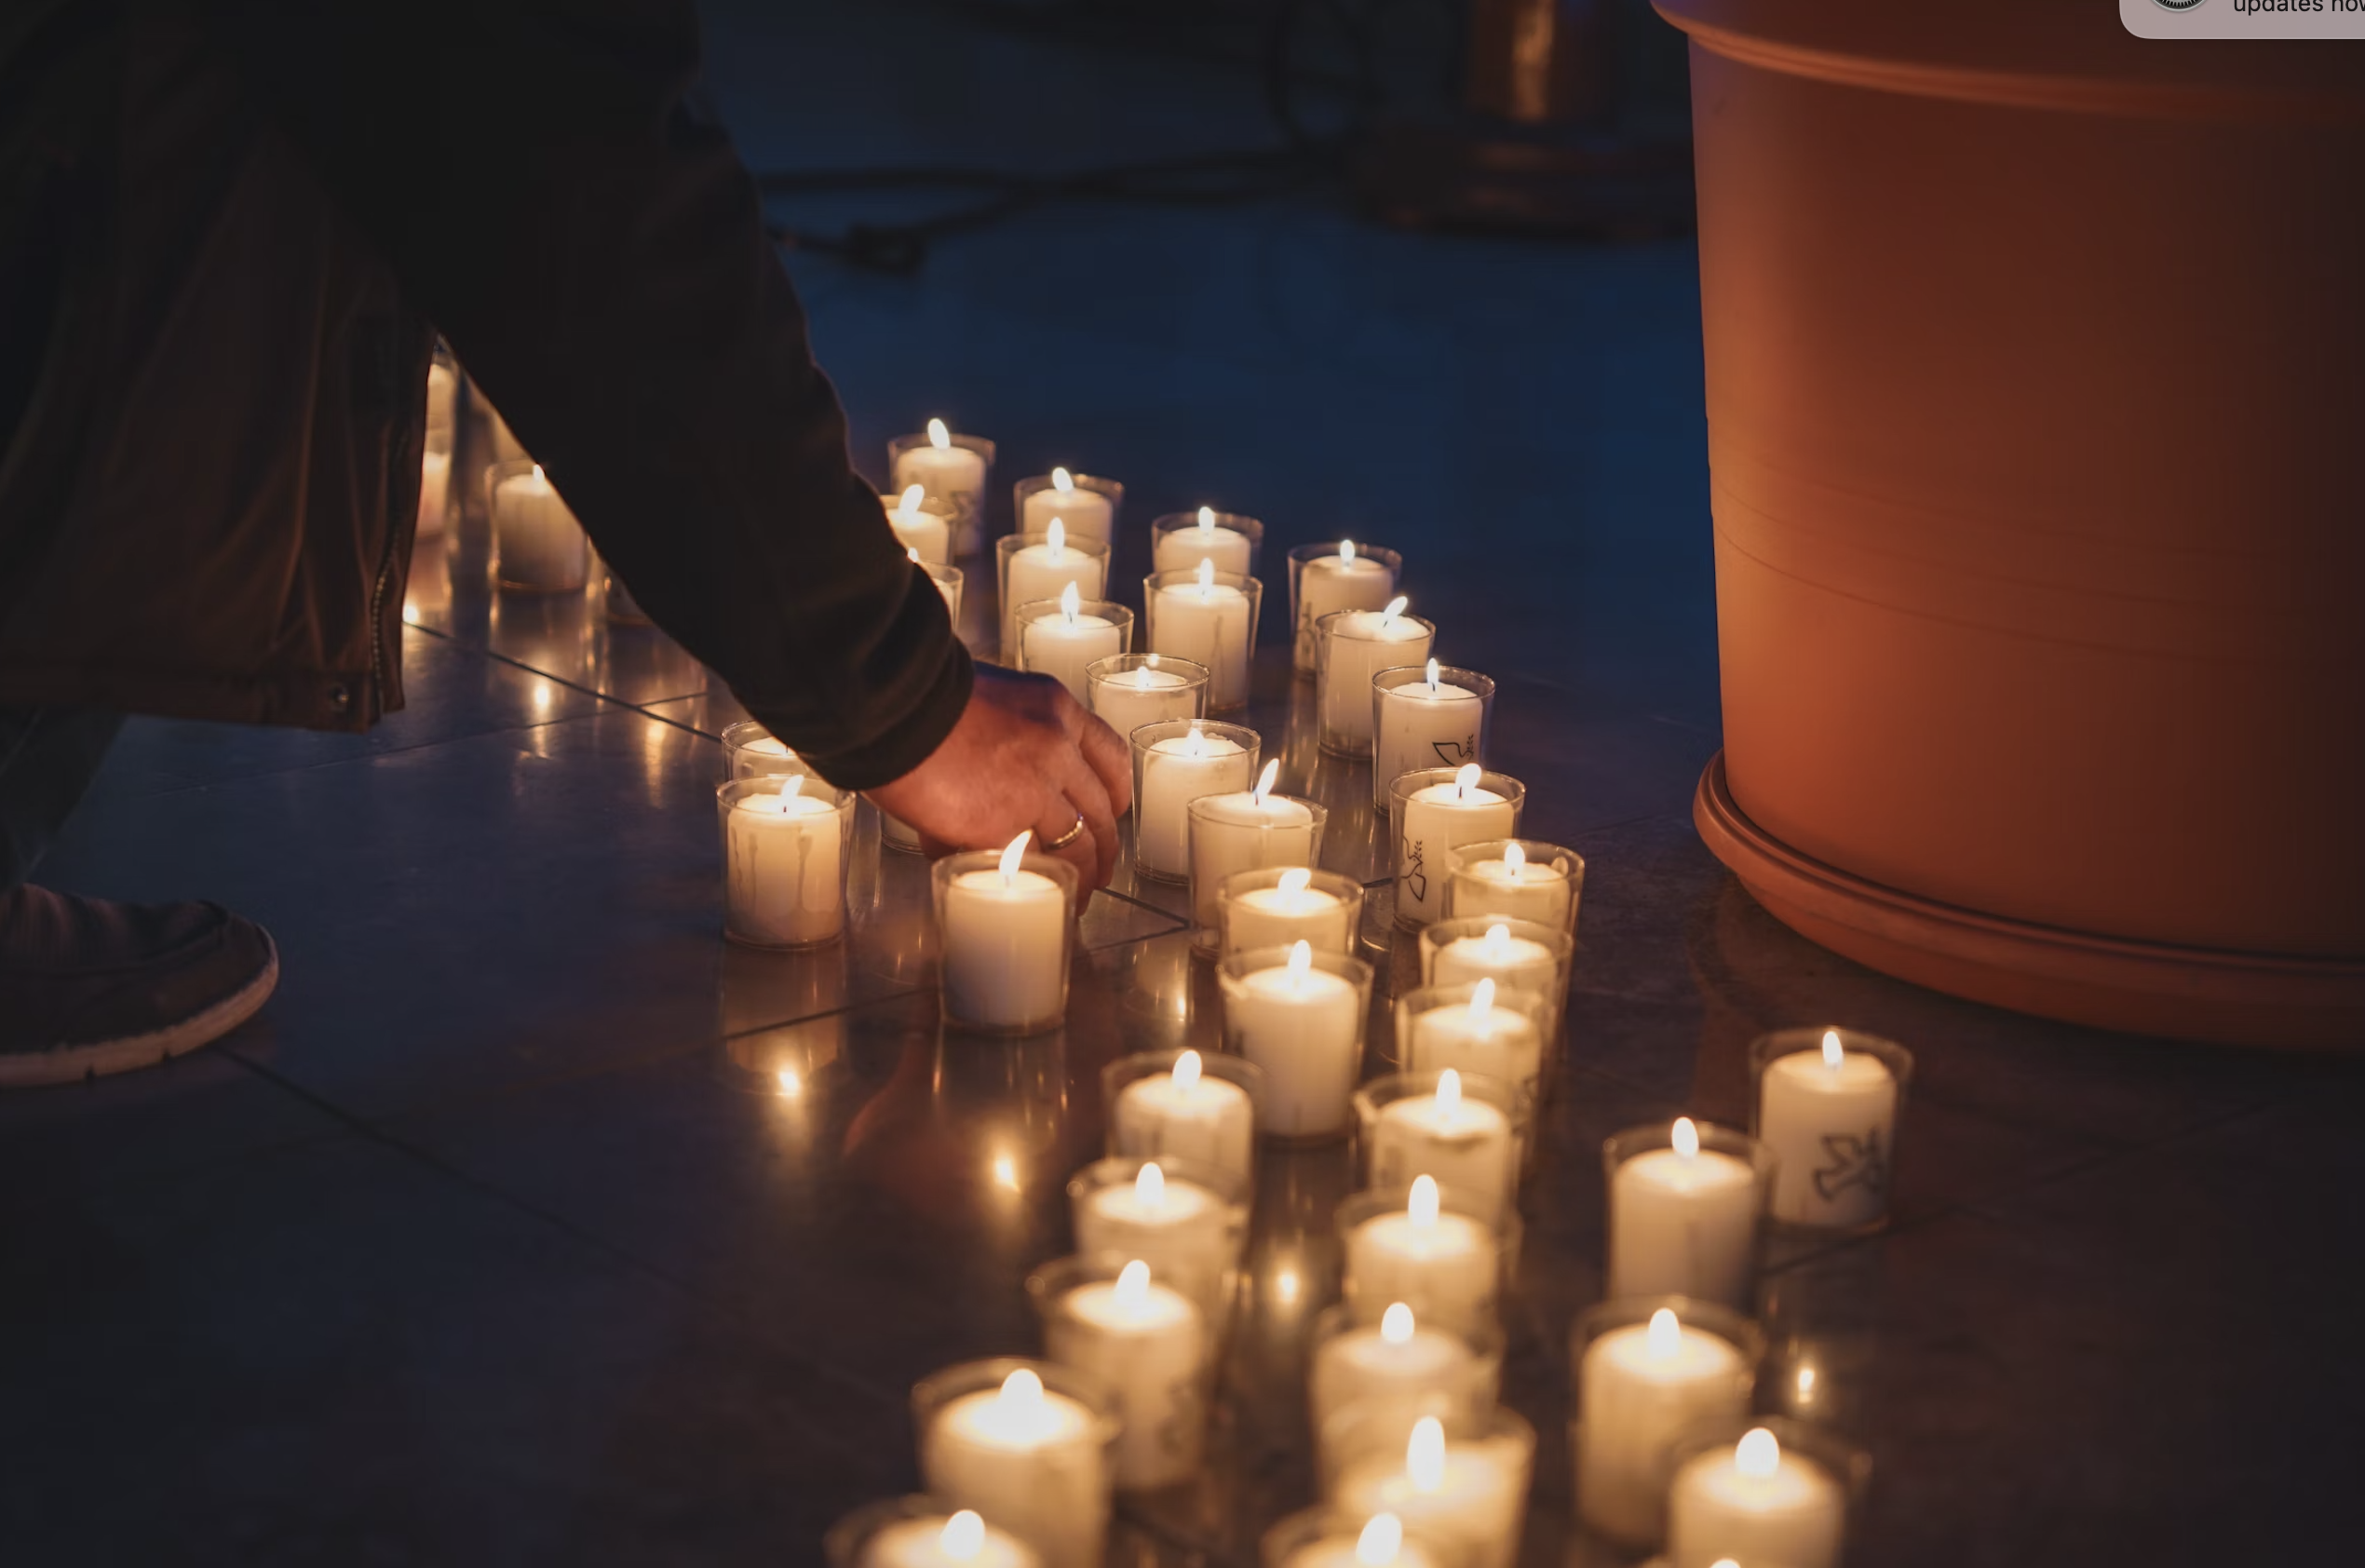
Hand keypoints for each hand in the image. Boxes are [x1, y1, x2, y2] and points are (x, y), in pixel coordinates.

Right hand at [866, 663, 1132, 887]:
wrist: (892, 705)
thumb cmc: (919, 697)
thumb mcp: (988, 695)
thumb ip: (1007, 728)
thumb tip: (995, 771)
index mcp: (1056, 709)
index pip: (1110, 756)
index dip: (1116, 793)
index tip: (1113, 813)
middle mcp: (1058, 747)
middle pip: (1100, 809)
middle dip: (1104, 847)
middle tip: (1098, 870)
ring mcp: (1036, 788)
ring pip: (1077, 845)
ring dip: (1081, 876)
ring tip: (1075, 897)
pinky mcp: (1005, 824)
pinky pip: (1030, 861)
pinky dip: (1033, 881)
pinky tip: (1036, 894)